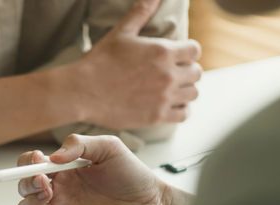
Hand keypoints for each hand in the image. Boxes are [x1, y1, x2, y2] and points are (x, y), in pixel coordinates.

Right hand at [10, 134, 179, 204]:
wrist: (151, 204)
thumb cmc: (132, 175)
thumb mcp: (108, 147)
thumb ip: (79, 143)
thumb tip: (53, 157)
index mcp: (64, 169)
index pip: (33, 164)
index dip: (27, 162)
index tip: (37, 159)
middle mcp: (59, 189)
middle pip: (25, 186)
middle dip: (27, 181)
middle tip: (44, 180)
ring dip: (29, 200)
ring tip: (47, 195)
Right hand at [74, 0, 202, 128]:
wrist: (82, 91)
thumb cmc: (100, 60)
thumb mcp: (121, 33)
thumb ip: (140, 13)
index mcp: (163, 51)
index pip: (195, 50)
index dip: (188, 52)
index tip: (178, 56)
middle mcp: (168, 74)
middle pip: (197, 73)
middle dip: (187, 71)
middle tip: (173, 74)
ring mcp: (163, 97)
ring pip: (193, 94)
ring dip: (185, 90)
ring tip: (173, 90)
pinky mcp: (156, 116)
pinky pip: (184, 114)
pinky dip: (181, 110)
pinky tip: (170, 106)